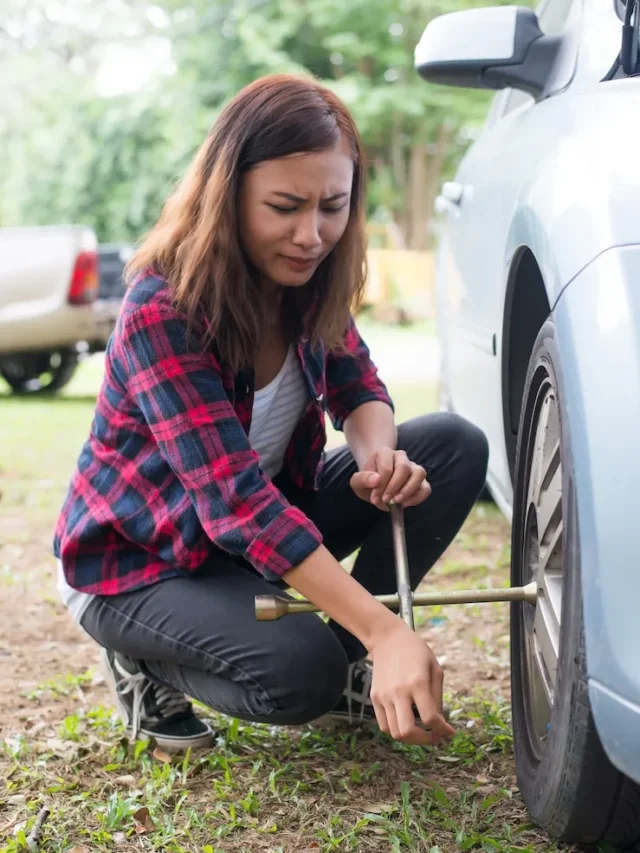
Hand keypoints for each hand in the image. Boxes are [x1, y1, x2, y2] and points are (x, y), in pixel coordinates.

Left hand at [350, 447, 430, 511]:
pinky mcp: (421, 480)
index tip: (374, 499)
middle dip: (394, 487)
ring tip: (398, 501)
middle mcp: (401, 457)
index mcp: (384, 453)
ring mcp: (413, 467)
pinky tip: (406, 503)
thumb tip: (376, 480)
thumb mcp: (357, 482)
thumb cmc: (368, 481)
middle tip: (386, 500)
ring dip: (408, 490)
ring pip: (419, 473)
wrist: (376, 483)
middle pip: (404, 468)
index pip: (386, 468)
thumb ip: (362, 479)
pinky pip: (426, 487)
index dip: (381, 485)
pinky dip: (418, 497)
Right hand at [369, 621, 454, 745]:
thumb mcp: (435, 668)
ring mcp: (383, 696)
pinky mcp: (375, 697)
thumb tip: (440, 722)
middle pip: (407, 732)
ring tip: (421, 730)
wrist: (387, 638)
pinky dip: (397, 730)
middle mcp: (398, 691)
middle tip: (434, 736)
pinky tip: (407, 722)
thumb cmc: (416, 651)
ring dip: (410, 738)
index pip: (430, 718)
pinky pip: (384, 725)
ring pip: (394, 732)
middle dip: (424, 741)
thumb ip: (438, 697)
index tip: (450, 733)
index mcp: (417, 682)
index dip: (443, 731)